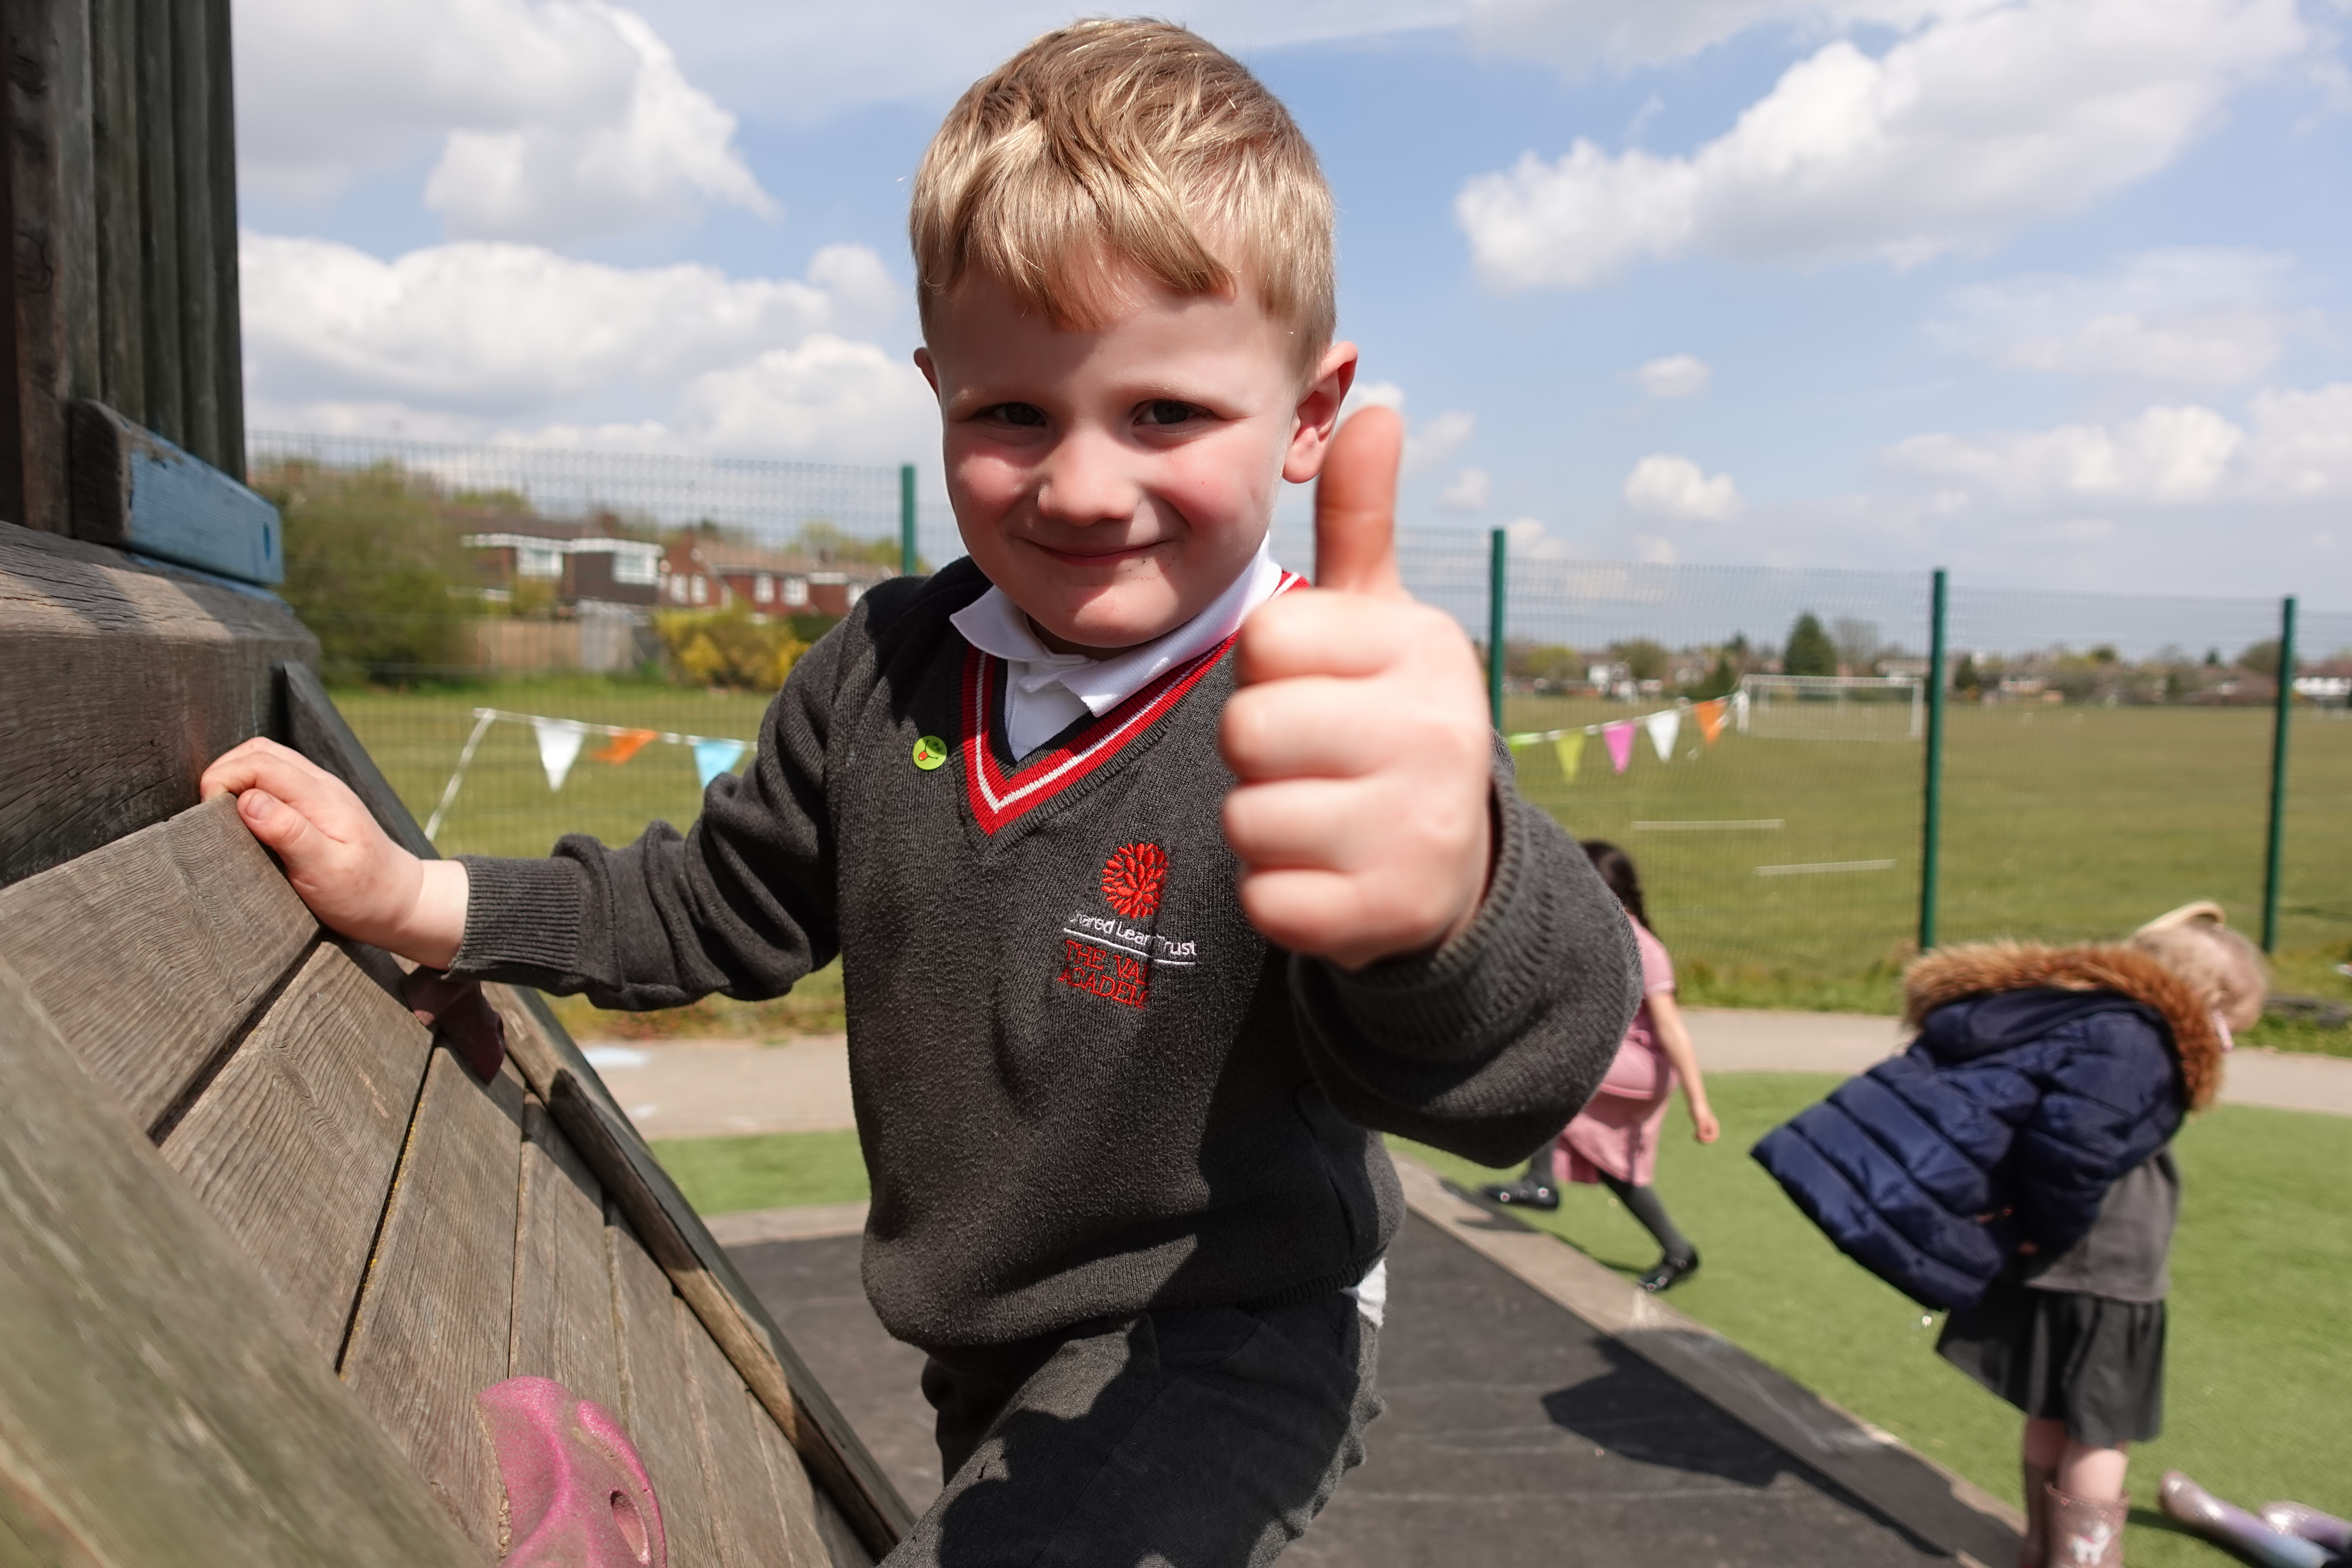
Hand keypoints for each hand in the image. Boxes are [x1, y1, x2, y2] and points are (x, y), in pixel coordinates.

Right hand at [198, 737, 468, 967]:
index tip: (206, 814)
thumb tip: (248, 801)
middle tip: (206, 813)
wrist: (400, 902)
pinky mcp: (317, 804)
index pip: (260, 762)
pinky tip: (242, 816)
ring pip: (268, 761)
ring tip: (219, 814)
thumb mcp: (325, 871)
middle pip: (260, 752)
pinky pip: (277, 779)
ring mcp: (321, 792)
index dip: (223, 778)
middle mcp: (322, 785)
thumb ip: (289, 833)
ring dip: (236, 777)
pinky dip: (251, 787)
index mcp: (322, 798)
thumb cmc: (362, 894)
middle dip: (223, 772)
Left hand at [1220, 407, 1494, 968]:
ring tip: (1324, 817)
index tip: (1319, 688)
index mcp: (1423, 650)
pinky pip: (1263, 902)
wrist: (1452, 865)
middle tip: (1316, 761)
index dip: (1270, 671)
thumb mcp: (1381, 621)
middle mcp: (1437, 736)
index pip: (1264, 642)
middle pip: (1246, 731)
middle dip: (1258, 752)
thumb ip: (1360, 522)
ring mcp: (1417, 832)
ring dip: (1264, 826)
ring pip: (1245, 819)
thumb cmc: (1388, 720)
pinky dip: (1277, 897)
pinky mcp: (1386, 917)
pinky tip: (1327, 876)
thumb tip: (1374, 407)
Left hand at [1691, 1104, 1720, 1143]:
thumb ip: (1701, 1128)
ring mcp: (1705, 1126)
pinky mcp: (1699, 1125)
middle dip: (1703, 1140)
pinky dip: (1697, 1136)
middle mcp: (1710, 1127)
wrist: (1695, 1102)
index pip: (1714, 1137)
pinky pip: (1700, 1134)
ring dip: (1700, 1139)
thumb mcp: (1700, 1120)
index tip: (1701, 1137)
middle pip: (1709, 1138)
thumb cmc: (1699, 1110)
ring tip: (1694, 1136)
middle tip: (1697, 1137)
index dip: (1708, 1139)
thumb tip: (1701, 1137)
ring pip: (1704, 1137)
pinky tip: (1693, 1134)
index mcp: (1713, 1125)